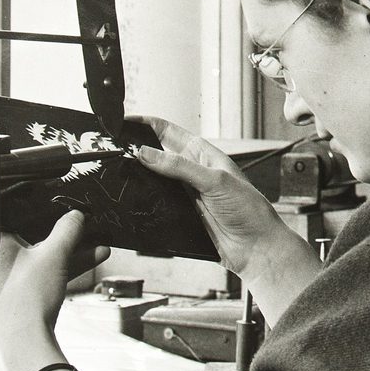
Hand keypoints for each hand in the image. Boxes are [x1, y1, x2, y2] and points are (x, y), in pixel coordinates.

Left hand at [0, 211, 109, 370]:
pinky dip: (65, 264)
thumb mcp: (53, 254)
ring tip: (99, 241)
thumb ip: (67, 229)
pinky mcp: (21, 292)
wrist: (25, 343)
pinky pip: (46, 270)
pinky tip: (93, 257)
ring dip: (71, 248)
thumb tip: (77, 214)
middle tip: (85, 223)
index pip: (15, 210)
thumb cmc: (27, 297)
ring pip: (42, 253)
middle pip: (32, 233)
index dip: (40, 205)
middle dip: (63, 230)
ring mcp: (8, 276)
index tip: (62, 203)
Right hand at [134, 116, 284, 277]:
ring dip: (139, 176)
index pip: (166, 131)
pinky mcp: (181, 213)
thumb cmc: (249, 210)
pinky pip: (157, 202)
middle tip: (114, 149)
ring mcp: (185, 192)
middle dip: (136, 150)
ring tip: (119, 171)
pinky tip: (135, 198)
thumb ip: (179, 167)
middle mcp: (191, 170)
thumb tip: (147, 153)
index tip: (123, 123)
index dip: (144, 124)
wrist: (255, 247)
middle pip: (155, 154)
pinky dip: (145, 199)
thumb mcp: (214, 181)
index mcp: (202, 153)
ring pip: (153, 179)